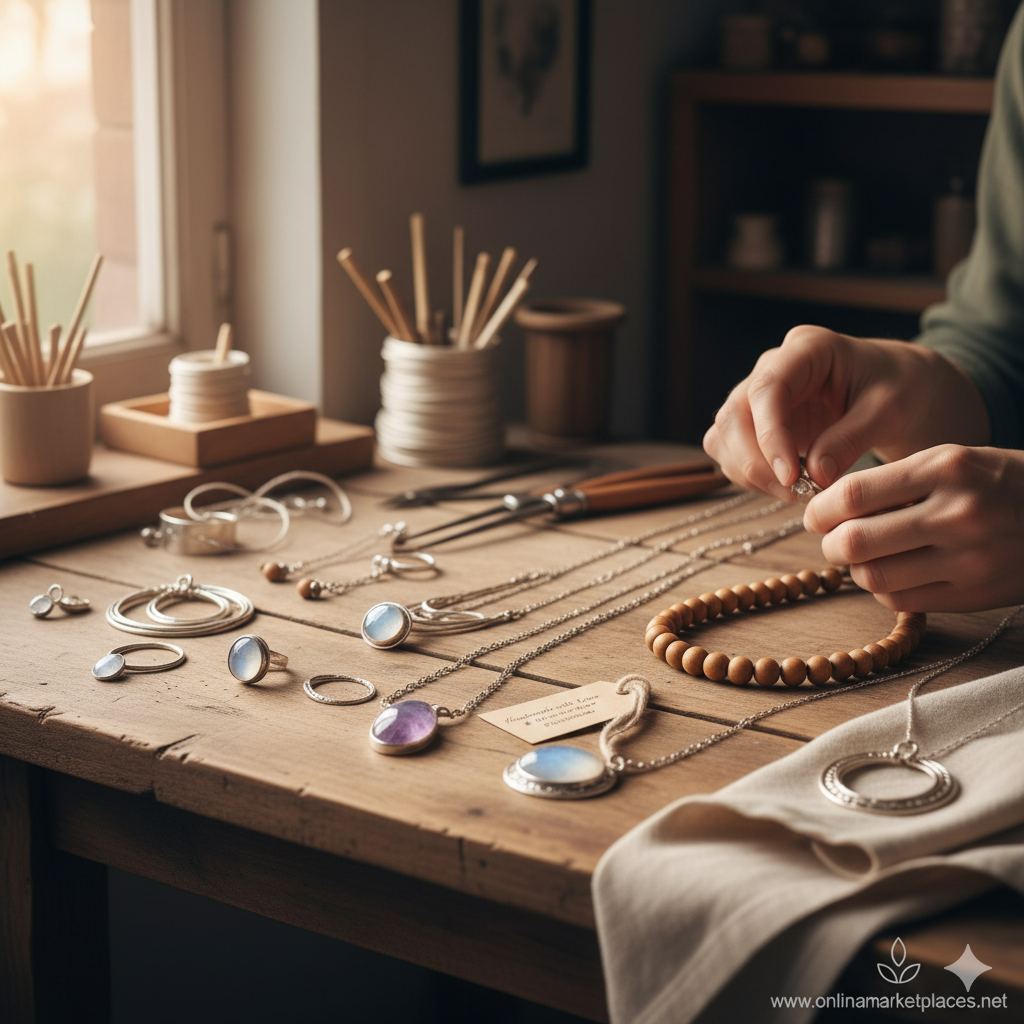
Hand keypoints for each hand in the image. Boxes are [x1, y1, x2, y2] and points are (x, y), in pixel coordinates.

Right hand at [702, 325, 988, 500]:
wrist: (901, 390)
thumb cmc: (900, 389)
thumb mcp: (890, 411)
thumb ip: (851, 439)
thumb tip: (814, 475)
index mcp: (807, 349)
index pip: (767, 389)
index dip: (771, 435)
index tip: (791, 476)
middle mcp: (772, 368)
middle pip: (734, 415)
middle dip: (757, 462)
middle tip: (797, 494)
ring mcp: (758, 396)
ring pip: (724, 436)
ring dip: (750, 473)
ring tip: (797, 494)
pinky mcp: (755, 424)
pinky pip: (730, 452)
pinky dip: (748, 476)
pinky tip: (784, 487)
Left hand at [804, 445, 1023, 611]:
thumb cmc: (998, 483)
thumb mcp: (953, 461)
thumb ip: (895, 481)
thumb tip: (827, 508)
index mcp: (947, 467)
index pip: (853, 494)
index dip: (820, 509)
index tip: (816, 514)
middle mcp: (958, 512)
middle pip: (855, 541)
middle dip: (829, 544)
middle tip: (832, 540)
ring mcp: (969, 558)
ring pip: (873, 577)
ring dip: (854, 570)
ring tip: (862, 557)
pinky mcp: (975, 594)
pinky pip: (901, 601)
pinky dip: (883, 590)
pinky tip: (893, 574)